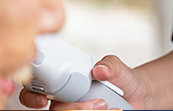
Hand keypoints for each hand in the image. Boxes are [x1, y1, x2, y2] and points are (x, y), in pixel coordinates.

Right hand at [19, 55, 148, 109]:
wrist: (140, 96)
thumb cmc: (123, 80)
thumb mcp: (119, 68)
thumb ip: (110, 65)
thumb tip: (99, 69)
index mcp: (64, 84)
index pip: (36, 90)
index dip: (32, 97)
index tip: (43, 100)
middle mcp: (64, 103)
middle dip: (73, 109)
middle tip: (100, 104)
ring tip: (111, 108)